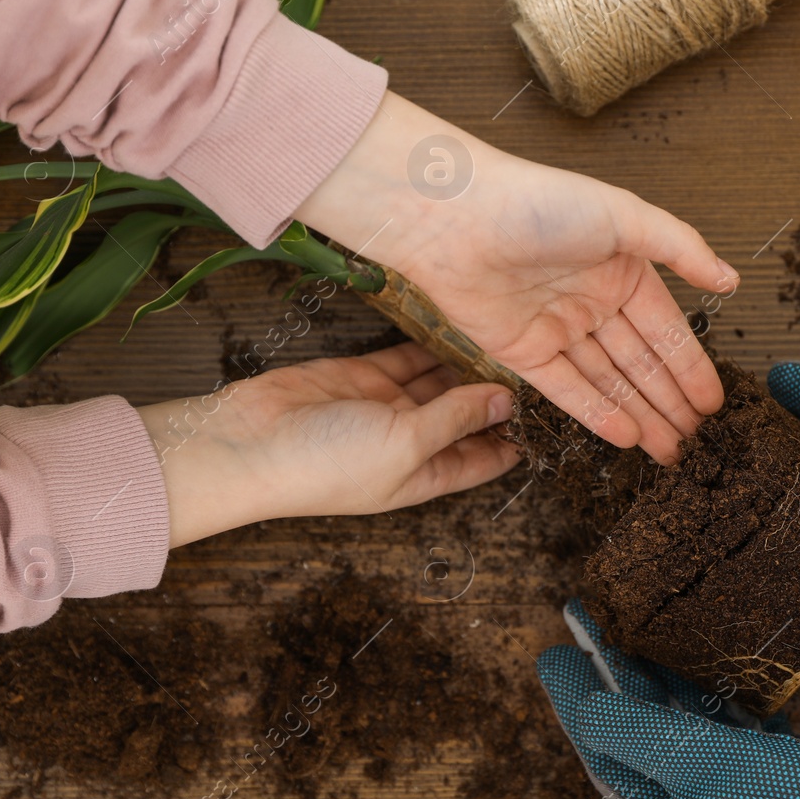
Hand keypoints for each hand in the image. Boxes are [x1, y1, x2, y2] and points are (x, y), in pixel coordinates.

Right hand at [138, 344, 518, 546]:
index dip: (514, 440)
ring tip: (506, 334)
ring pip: (440, 381)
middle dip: (494, 394)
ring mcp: (386, 407)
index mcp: (424, 475)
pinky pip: (407, 357)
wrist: (248, 442)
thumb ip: (455, 418)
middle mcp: (410, 443)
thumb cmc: (327, 463)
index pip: (482, 459)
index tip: (551, 413)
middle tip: (535, 357)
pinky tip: (463, 324)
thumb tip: (504, 401)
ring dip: (466, 364)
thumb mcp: (405, 445)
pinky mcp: (363, 375)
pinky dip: (431, 344)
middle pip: (465, 417)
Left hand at [295, 91, 737, 463]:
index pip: (666, 330)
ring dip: (641, 416)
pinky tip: (627, 439)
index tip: (715, 406)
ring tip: (671, 454)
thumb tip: (730, 280)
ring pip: (608, 382)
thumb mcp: (625, 216)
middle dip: (670, 403)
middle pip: (640, 363)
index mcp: (622, 269)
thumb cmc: (540, 203)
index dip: (691, 368)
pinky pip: (565, 390)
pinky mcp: (520, 351)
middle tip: (699, 445)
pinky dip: (596, 414)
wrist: (457, 217)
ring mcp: (557, 328)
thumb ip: (681, 248)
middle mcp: (593, 301)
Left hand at [537, 599, 799, 798]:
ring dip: (655, 695)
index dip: (578, 701)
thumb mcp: (749, 783)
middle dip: (609, 690)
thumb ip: (669, 752)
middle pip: (636, 750)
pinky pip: (730, 746)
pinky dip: (711, 708)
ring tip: (635, 644)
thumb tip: (595, 714)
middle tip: (587, 633)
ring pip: (680, 744)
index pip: (610, 757)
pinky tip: (714, 680)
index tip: (555, 651)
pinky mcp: (788, 796)